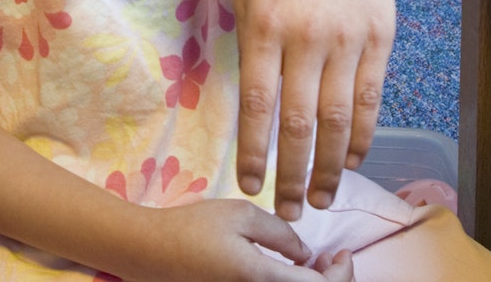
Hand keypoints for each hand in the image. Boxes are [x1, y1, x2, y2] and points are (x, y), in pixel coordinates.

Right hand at [107, 199, 330, 281]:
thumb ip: (280, 233)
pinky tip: (290, 273)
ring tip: (315, 267)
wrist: (148, 252)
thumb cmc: (192, 228)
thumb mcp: (240, 214)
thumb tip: (307, 255)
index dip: (340, 274)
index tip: (342, 253)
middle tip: (336, 261)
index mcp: (260, 279)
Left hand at [235, 0, 407, 218]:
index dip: (254, 151)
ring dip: (329, 167)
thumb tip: (255, 112)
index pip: (256, 104)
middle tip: (289, 211)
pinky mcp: (378, 39)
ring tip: (320, 198)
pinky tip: (350, 160)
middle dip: (292, 174)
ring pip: (338, 118)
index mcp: (264, 25)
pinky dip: (360, 135)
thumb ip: (252, 50)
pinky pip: (370, 99)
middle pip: (299, 122)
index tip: (250, 185)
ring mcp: (346, 39)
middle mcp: (305, 36)